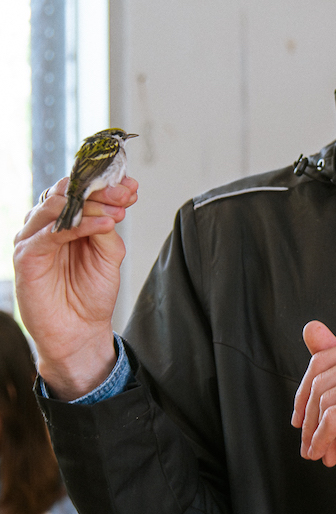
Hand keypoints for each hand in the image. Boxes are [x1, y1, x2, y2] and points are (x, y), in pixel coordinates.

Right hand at [13, 176, 137, 399]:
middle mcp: (47, 224)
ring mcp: (33, 238)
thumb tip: (118, 199)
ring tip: (118, 213)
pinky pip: (51, 232)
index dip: (105, 184)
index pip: (79, 189)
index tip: (131, 185)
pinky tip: (105, 225)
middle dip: (99, 190)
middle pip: (67, 191)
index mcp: (66, 219)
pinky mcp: (27, 256)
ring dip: (92, 206)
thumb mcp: (109, 252)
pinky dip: (80, 225)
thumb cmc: (92, 292)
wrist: (80, 329)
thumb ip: (108, 224)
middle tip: (125, 195)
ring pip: (56, 206)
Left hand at [291, 321, 335, 501]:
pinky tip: (326, 452)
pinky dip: (323, 439)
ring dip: (315, 432)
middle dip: (308, 416)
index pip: (321, 360)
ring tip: (320, 450)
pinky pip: (334, 418)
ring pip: (325, 400)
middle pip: (320, 380)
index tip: (300, 418)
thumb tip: (309, 327)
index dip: (303, 393)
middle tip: (307, 440)